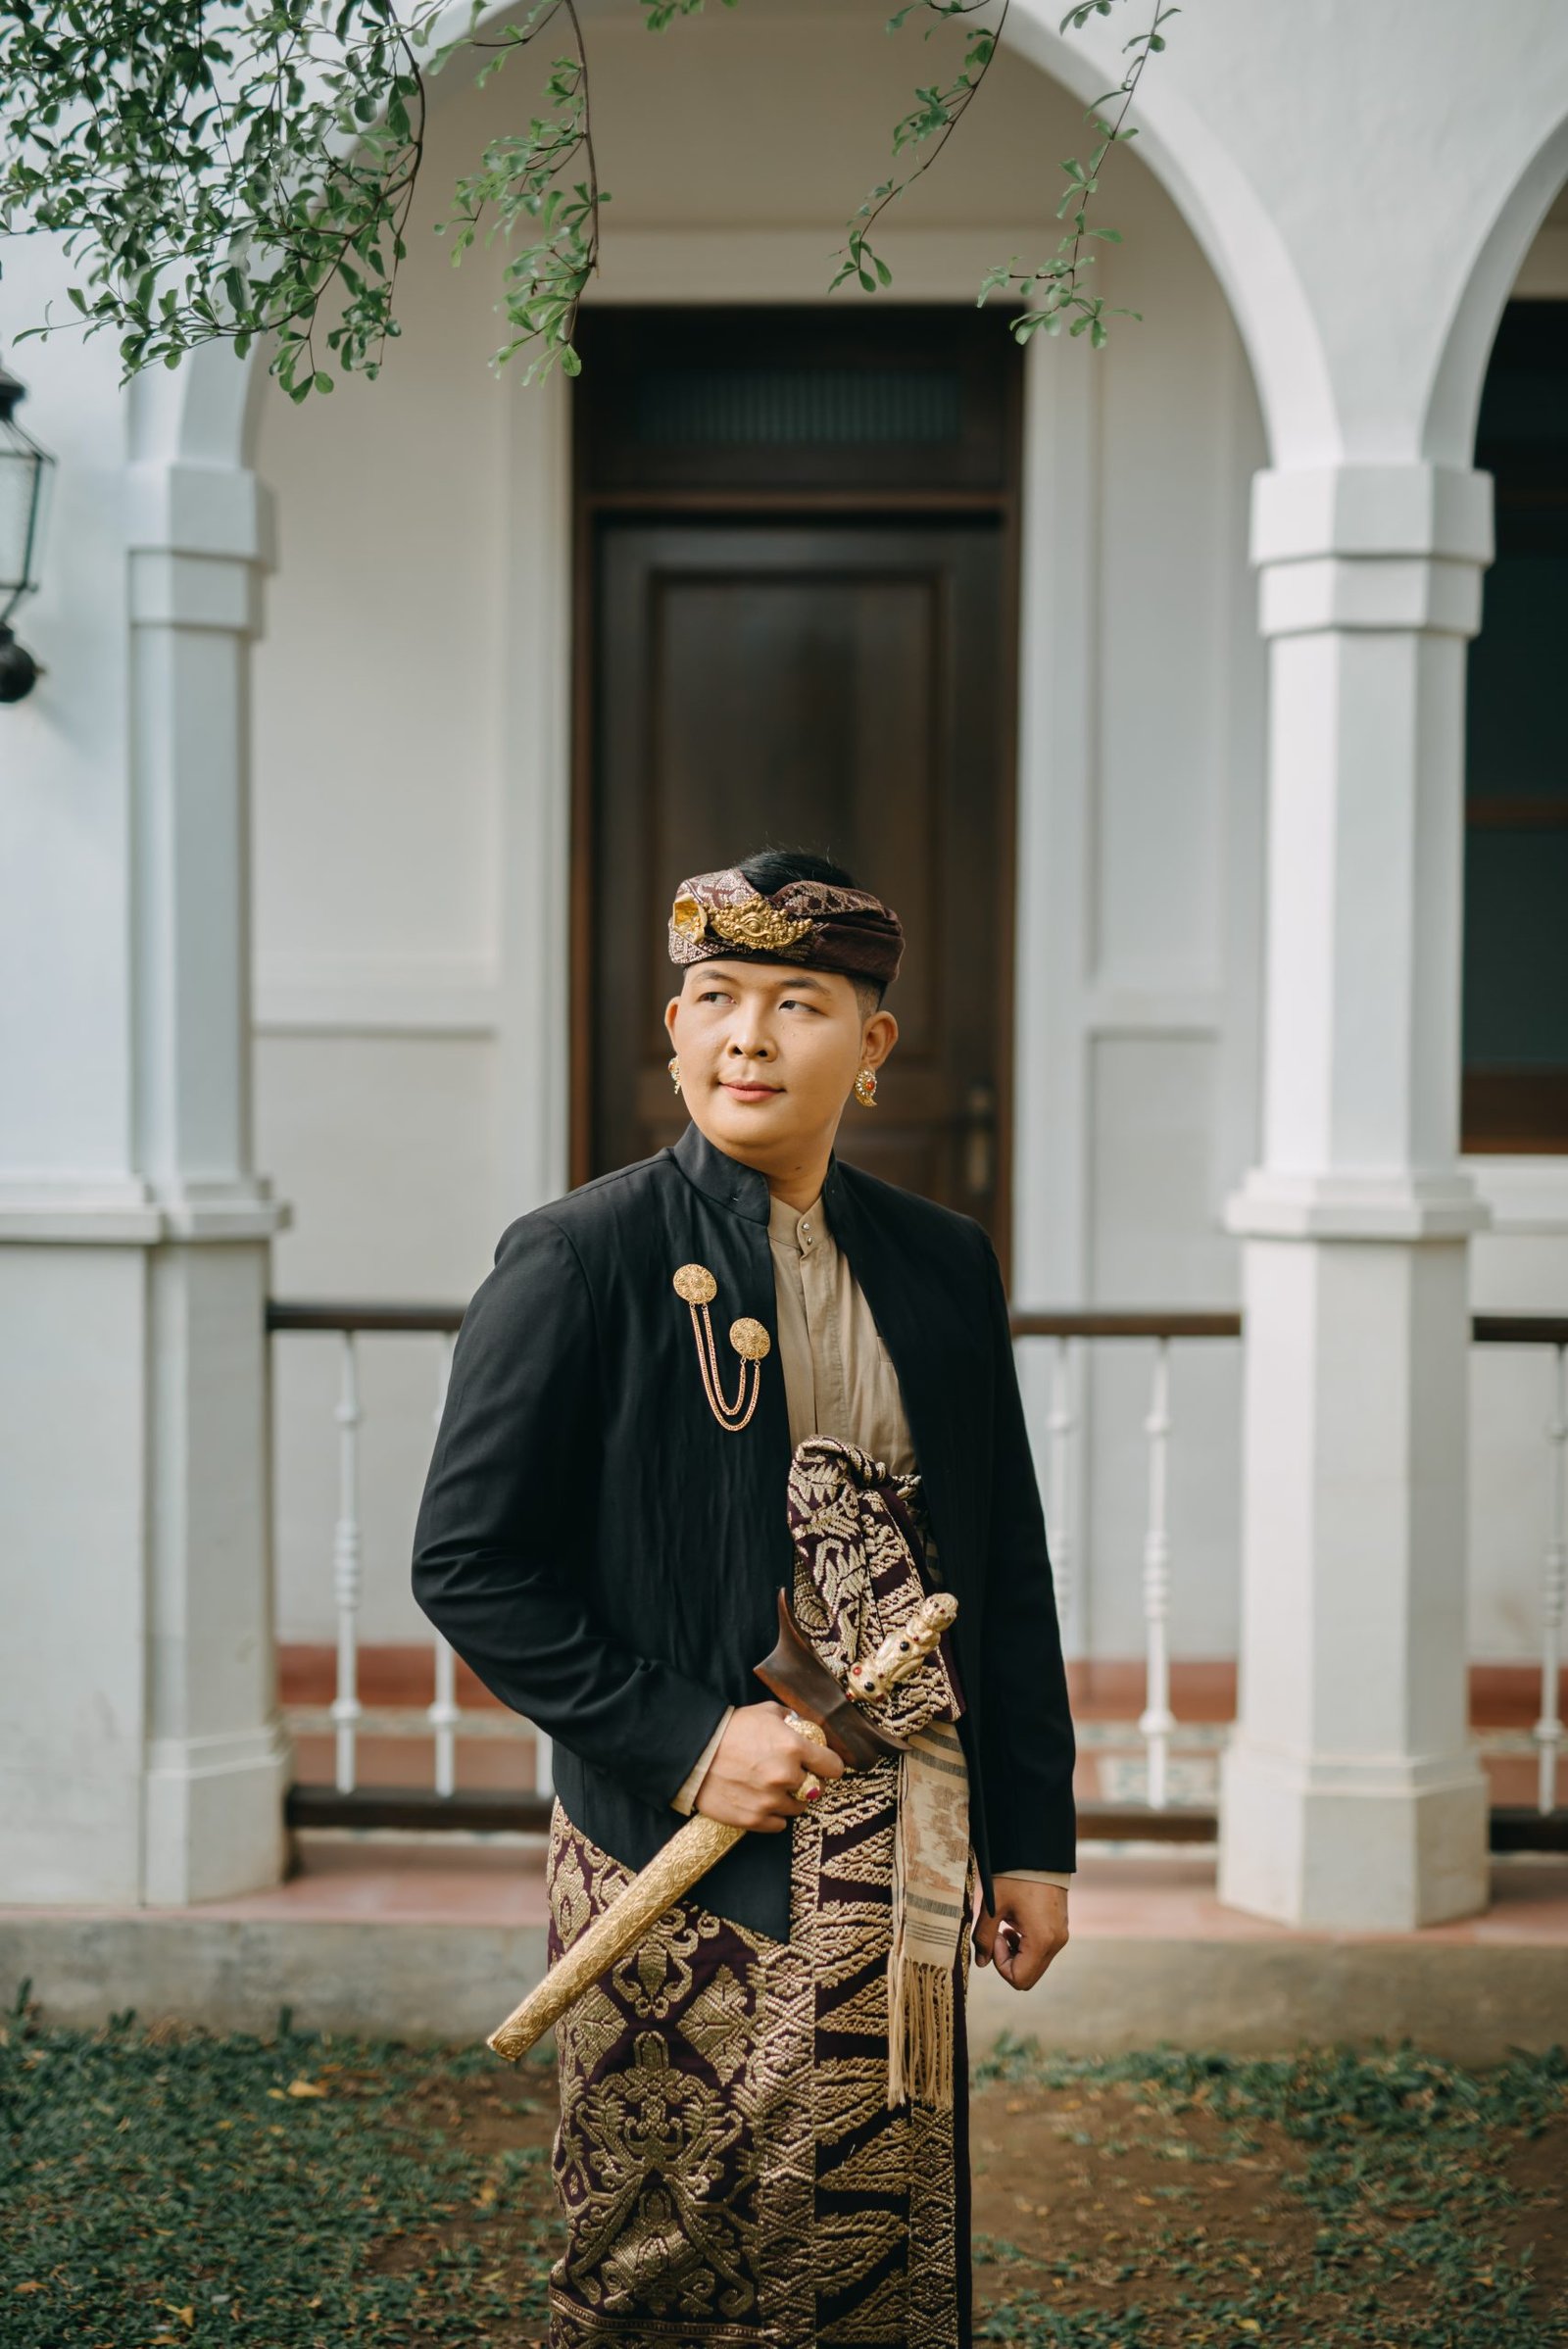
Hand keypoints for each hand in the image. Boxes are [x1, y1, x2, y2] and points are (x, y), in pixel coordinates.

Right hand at [693, 1701, 844, 1831]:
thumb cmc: (730, 1728)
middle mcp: (786, 1776)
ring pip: (798, 1808)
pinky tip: (762, 1801)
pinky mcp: (754, 1819)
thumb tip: (804, 1727)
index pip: (833, 1766)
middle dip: (807, 1781)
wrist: (693, 1751)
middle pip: (815, 1788)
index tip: (824, 1766)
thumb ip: (791, 1720)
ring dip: (790, 1799)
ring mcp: (770, 1801)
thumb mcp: (765, 1712)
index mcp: (793, 1747)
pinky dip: (773, 1815)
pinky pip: (779, 1824)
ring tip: (772, 1787)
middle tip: (791, 1774)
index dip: (829, 1765)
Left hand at [973, 1877, 1068, 1990]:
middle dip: (1008, 1961)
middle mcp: (1056, 1943)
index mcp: (1041, 1941)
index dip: (1000, 1965)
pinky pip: (1043, 1951)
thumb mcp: (992, 1906)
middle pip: (1029, 1976)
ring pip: (1036, 1964)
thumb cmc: (1015, 1877)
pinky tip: (1017, 1923)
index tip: (996, 1937)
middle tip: (999, 1934)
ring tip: (1007, 1926)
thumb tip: (980, 1963)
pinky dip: (1027, 1945)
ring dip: (1017, 1953)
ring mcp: (1061, 1936)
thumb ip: (984, 1937)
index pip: (1019, 1979)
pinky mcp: (1061, 1929)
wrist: (1039, 1853)